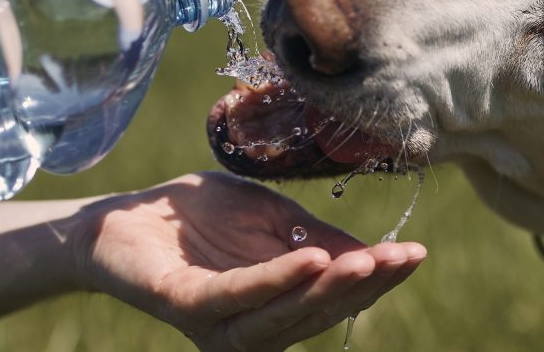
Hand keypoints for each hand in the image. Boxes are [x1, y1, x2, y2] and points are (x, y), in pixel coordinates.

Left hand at [72, 172, 425, 350]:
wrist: (127, 214)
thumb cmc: (200, 220)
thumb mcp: (272, 221)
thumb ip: (315, 238)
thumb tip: (370, 255)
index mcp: (275, 309)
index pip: (334, 299)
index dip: (377, 279)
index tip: (416, 253)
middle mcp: (250, 328)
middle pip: (316, 313)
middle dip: (364, 285)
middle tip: (402, 256)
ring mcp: (217, 322)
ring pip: (283, 314)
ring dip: (328, 288)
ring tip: (367, 260)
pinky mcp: (185, 304)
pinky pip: (238, 296)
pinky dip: (277, 279)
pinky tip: (311, 259)